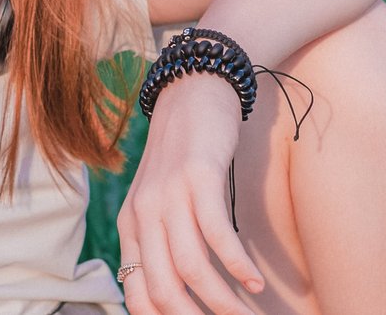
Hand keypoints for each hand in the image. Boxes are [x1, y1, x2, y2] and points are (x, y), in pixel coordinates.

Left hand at [116, 74, 265, 314]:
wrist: (190, 92)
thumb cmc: (181, 156)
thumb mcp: (161, 202)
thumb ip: (164, 243)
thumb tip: (182, 294)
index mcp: (130, 228)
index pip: (137, 296)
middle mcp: (142, 215)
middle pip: (161, 290)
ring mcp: (168, 194)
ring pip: (189, 268)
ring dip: (222, 302)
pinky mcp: (197, 176)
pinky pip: (216, 232)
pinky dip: (236, 264)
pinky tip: (255, 282)